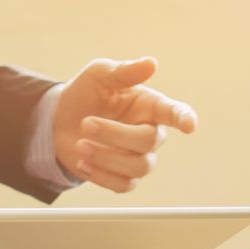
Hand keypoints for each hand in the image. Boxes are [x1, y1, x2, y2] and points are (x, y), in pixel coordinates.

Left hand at [53, 57, 197, 192]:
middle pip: (148, 141)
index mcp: (150, 105)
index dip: (184, 118)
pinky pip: (124, 185)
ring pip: (139, 167)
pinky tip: (83, 162)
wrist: (60, 120)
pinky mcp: (124, 177)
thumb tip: (152, 63)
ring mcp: (139, 157)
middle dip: (114, 134)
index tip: (189, 126)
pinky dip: (101, 175)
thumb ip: (124, 71)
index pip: (174, 112)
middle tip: (85, 123)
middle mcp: (150, 132)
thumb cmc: (86, 93)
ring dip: (106, 157)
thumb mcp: (100, 75)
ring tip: (80, 145)